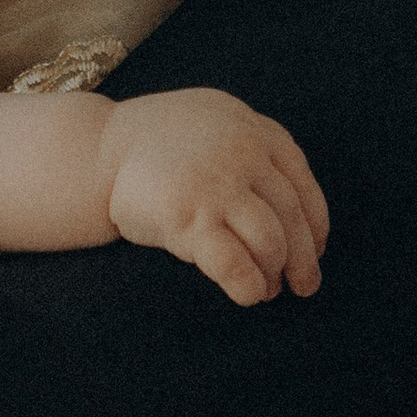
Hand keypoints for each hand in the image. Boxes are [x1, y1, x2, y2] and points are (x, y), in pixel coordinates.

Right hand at [101, 88, 327, 306]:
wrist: (99, 151)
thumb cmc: (160, 142)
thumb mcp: (217, 121)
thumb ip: (255, 147)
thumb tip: (295, 203)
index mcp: (255, 131)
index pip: (303, 185)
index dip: (316, 224)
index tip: (317, 249)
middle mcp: (243, 155)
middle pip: (292, 218)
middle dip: (303, 259)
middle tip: (305, 285)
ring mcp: (216, 187)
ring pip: (270, 242)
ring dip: (276, 275)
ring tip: (269, 290)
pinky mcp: (189, 220)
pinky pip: (235, 265)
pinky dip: (249, 286)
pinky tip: (248, 295)